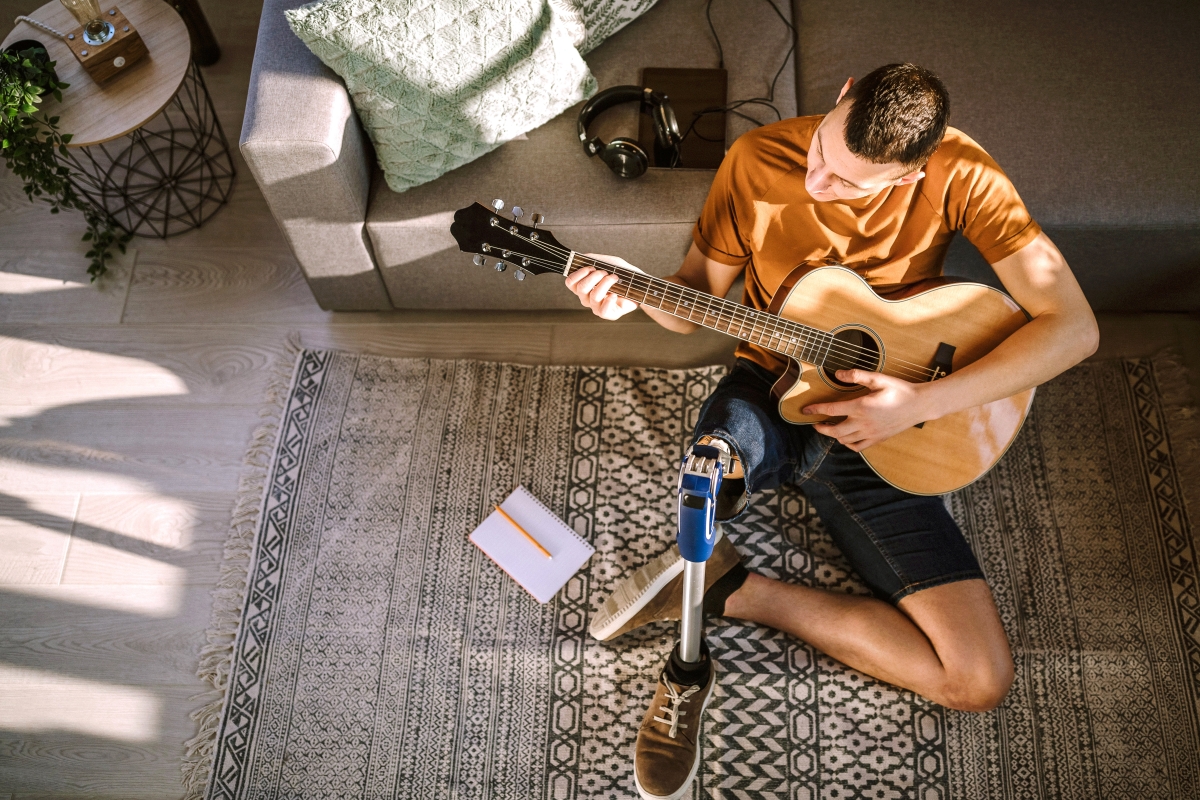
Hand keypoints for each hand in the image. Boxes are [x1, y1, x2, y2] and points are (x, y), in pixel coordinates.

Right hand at [563, 254, 641, 319]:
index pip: (570, 282)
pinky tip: (616, 294)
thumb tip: (583, 257)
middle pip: (581, 288)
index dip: (579, 273)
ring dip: (606, 283)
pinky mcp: (608, 314)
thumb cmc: (625, 275)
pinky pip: (602, 310)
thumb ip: (595, 259)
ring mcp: (597, 307)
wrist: (642, 286)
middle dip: (594, 277)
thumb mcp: (610, 262)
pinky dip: (609, 300)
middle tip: (605, 272)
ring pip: (594, 296)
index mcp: (584, 286)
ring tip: (615, 278)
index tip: (591, 267)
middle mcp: (587, 298)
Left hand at [803, 370, 935, 450]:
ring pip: (845, 440)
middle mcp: (864, 423)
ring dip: (834, 436)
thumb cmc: (900, 390)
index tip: (805, 410)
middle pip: (835, 431)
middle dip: (821, 428)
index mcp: (861, 407)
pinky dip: (848, 444)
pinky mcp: (878, 439)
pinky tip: (846, 438)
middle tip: (815, 423)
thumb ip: (857, 375)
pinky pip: (858, 447)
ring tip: (829, 428)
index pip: (832, 409)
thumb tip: (837, 374)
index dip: (816, 410)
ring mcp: (871, 433)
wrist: (920, 405)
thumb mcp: (878, 378)